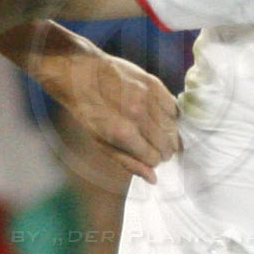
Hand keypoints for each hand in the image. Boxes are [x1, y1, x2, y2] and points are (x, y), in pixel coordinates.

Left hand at [37, 49, 178, 182]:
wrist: (80, 73)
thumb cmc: (87, 111)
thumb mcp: (100, 142)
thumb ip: (128, 162)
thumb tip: (153, 179)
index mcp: (123, 133)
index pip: (155, 159)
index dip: (153, 161)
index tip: (149, 157)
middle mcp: (138, 115)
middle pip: (167, 145)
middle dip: (164, 151)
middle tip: (157, 148)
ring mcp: (147, 97)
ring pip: (173, 127)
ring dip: (169, 135)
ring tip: (160, 134)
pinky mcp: (153, 82)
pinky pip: (174, 107)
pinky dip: (171, 115)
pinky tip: (160, 116)